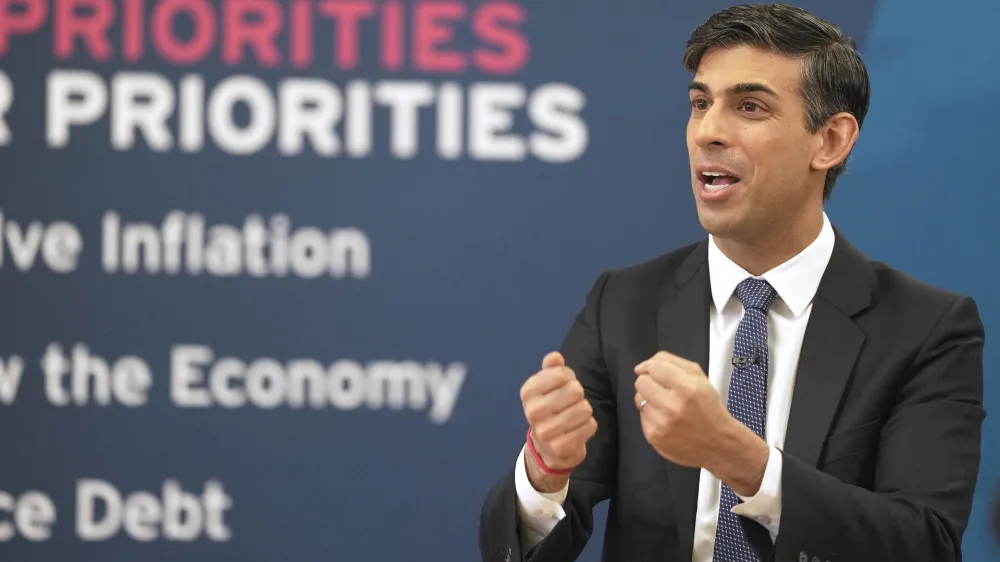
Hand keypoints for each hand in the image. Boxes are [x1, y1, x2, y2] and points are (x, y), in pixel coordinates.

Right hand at [520, 352, 597, 490]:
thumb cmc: (550, 408)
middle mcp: (533, 412)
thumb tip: (555, 357)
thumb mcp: (546, 386)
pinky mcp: (560, 447)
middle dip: (579, 395)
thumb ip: (552, 368)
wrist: (546, 447)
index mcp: (528, 392)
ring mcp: (546, 432)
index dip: (569, 377)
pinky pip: (590, 426)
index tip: (564, 385)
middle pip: (575, 391)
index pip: (561, 374)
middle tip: (571, 402)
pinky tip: (578, 428)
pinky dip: (589, 425)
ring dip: (585, 411)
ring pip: (585, 409)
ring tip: (575, 415)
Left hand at [634, 351, 767, 494]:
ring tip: (665, 405)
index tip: (650, 369)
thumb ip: (674, 363)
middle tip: (661, 388)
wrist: (718, 444)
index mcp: (687, 388)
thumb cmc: (709, 408)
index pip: (655, 367)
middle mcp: (672, 406)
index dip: (649, 365)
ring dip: (649, 399)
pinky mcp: (653, 436)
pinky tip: (665, 419)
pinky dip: (651, 415)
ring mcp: (660, 423)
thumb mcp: (700, 379)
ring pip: (639, 398)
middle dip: (649, 382)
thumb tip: (646, 364)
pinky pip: (641, 416)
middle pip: (641, 382)